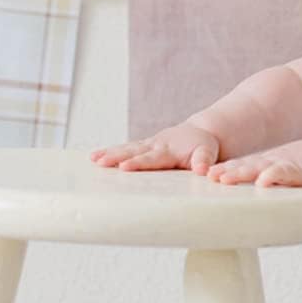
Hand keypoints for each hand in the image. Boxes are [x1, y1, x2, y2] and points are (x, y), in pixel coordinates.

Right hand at [90, 122, 220, 171]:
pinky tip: (95, 156)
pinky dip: (110, 151)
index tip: (124, 166)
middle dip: (117, 156)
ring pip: (126, 148)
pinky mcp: (143, 146)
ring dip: (110, 153)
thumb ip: (204, 160)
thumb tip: (202, 170)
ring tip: (93, 159)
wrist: (199, 133)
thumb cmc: (204, 146)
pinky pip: (126, 148)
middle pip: (133, 151)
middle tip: (100, 161)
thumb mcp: (208, 153)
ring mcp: (148, 144)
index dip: (138, 163)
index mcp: (169, 150)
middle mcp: (155, 145)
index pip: (152, 158)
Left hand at [204, 138, 301, 188]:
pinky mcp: (296, 171)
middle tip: (207, 177)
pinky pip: (282, 173)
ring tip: (224, 179)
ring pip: (256, 169)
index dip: (221, 170)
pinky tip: (262, 182)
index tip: (203, 176)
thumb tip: (247, 194)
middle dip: (224, 171)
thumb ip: (263, 180)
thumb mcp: (278, 172)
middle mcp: (268, 164)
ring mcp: (281, 165)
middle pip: (242, 167)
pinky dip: (272, 176)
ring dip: (240, 173)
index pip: (238, 167)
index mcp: (263, 166)